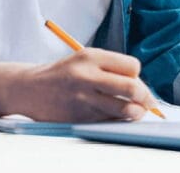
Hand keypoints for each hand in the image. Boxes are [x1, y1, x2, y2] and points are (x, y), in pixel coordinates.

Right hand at [12, 47, 160, 122]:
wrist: (30, 89)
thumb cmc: (65, 73)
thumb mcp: (86, 59)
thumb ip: (111, 68)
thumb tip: (142, 86)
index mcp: (91, 57)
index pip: (132, 67)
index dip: (137, 75)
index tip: (135, 80)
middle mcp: (88, 77)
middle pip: (132, 88)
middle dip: (146, 97)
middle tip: (149, 103)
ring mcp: (83, 99)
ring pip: (123, 109)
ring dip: (136, 113)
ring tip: (136, 112)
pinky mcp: (79, 118)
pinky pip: (109, 122)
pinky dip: (118, 121)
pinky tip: (116, 117)